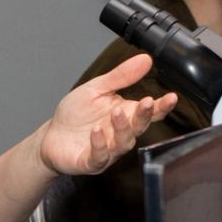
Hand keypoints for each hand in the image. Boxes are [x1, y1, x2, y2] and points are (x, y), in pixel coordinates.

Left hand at [38, 54, 178, 176]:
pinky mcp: (91, 162)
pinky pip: (100, 156)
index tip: (171, 97)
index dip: (162, 106)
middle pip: (139, 127)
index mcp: (126, 115)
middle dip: (144, 115)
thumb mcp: (97, 88)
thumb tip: (145, 59)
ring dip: (122, 128)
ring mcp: (108, 150)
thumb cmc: (76, 113)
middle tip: (146, 102)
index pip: (149, 112)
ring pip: (123, 143)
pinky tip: (97, 131)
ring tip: (116, 113)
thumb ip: (121, 76)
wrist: (51, 136)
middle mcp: (121, 134)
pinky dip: (100, 144)